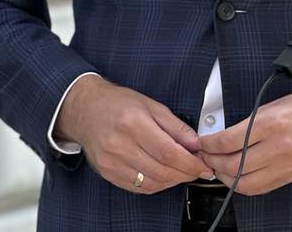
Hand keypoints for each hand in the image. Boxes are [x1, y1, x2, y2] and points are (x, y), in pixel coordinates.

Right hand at [53, 76, 213, 193]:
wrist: (86, 110)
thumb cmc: (119, 104)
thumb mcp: (152, 105)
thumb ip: (176, 126)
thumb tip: (197, 143)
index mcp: (133, 124)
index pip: (168, 152)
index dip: (191, 163)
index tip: (205, 165)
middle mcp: (119, 146)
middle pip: (161, 170)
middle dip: (186, 173)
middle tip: (200, 169)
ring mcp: (111, 162)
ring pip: (150, 182)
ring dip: (173, 181)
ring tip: (185, 171)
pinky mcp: (107, 173)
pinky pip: (137, 187)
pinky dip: (157, 184)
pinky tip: (166, 176)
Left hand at [198, 88, 291, 195]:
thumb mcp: (275, 104)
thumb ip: (249, 121)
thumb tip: (223, 135)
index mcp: (272, 122)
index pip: (228, 140)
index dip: (208, 144)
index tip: (203, 142)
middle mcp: (278, 145)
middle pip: (232, 163)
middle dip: (212, 160)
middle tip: (205, 155)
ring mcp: (284, 163)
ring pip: (242, 181)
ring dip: (224, 176)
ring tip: (218, 167)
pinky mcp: (289, 175)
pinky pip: (258, 188)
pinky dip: (242, 184)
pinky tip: (236, 176)